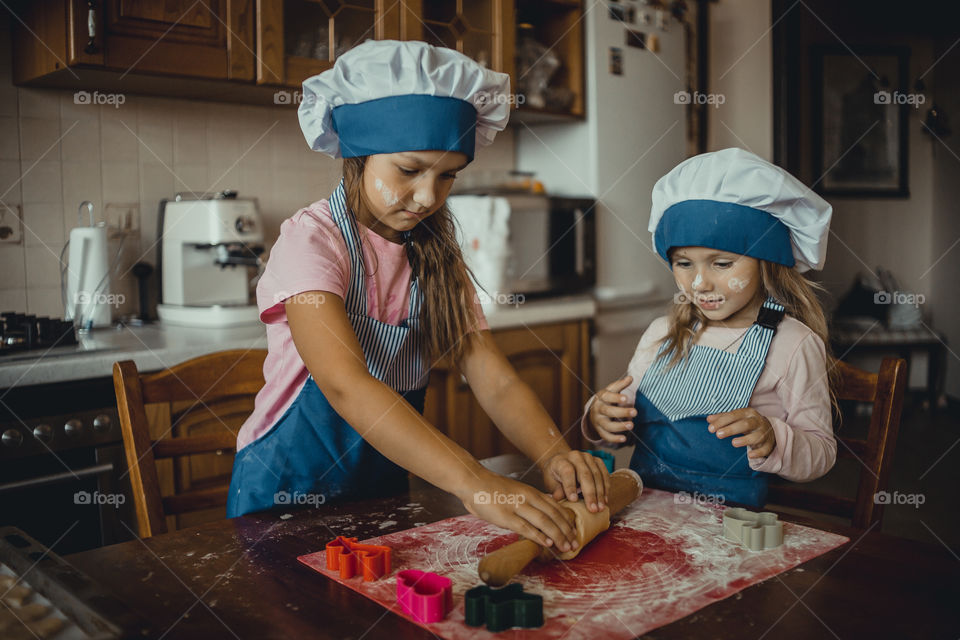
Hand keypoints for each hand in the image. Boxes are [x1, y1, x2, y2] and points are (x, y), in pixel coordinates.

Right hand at [460, 470, 578, 551]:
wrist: (473, 481)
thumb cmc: (491, 489)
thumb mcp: (515, 492)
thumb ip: (527, 502)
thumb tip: (539, 516)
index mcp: (531, 492)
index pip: (555, 507)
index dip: (567, 521)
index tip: (573, 532)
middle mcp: (528, 498)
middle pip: (554, 515)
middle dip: (567, 531)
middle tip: (575, 543)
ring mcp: (517, 506)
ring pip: (544, 522)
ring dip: (558, 536)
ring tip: (566, 547)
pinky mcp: (506, 516)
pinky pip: (526, 528)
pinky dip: (539, 536)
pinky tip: (547, 544)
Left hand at [541, 450, 609, 511]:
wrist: (562, 462)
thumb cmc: (555, 476)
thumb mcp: (551, 483)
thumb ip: (556, 491)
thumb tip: (559, 499)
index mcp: (561, 461)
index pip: (567, 472)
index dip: (570, 486)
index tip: (573, 500)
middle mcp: (575, 456)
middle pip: (585, 474)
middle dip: (590, 493)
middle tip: (593, 509)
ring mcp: (588, 457)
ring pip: (596, 475)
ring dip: (600, 493)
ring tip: (600, 508)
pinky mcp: (597, 460)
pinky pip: (604, 474)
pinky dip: (606, 487)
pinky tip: (605, 500)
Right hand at [587, 376, 635, 443]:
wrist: (594, 411)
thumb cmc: (606, 399)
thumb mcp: (611, 390)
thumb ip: (620, 385)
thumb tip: (630, 378)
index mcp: (601, 398)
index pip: (607, 396)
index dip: (616, 397)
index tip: (626, 398)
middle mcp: (598, 409)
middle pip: (608, 411)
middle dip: (621, 412)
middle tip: (635, 412)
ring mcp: (598, 421)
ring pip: (607, 425)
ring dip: (619, 426)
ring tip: (632, 425)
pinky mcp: (600, 431)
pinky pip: (606, 436)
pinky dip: (614, 439)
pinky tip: (624, 439)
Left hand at [707, 408, 775, 458]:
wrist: (769, 429)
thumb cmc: (747, 422)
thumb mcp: (736, 418)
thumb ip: (723, 418)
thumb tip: (709, 419)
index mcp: (748, 413)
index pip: (734, 415)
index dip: (722, 421)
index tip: (711, 428)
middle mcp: (757, 421)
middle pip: (745, 424)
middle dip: (731, 429)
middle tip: (718, 435)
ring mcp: (764, 433)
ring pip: (757, 436)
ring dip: (745, 440)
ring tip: (733, 443)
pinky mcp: (769, 444)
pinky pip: (765, 449)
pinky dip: (758, 452)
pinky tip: (750, 455)